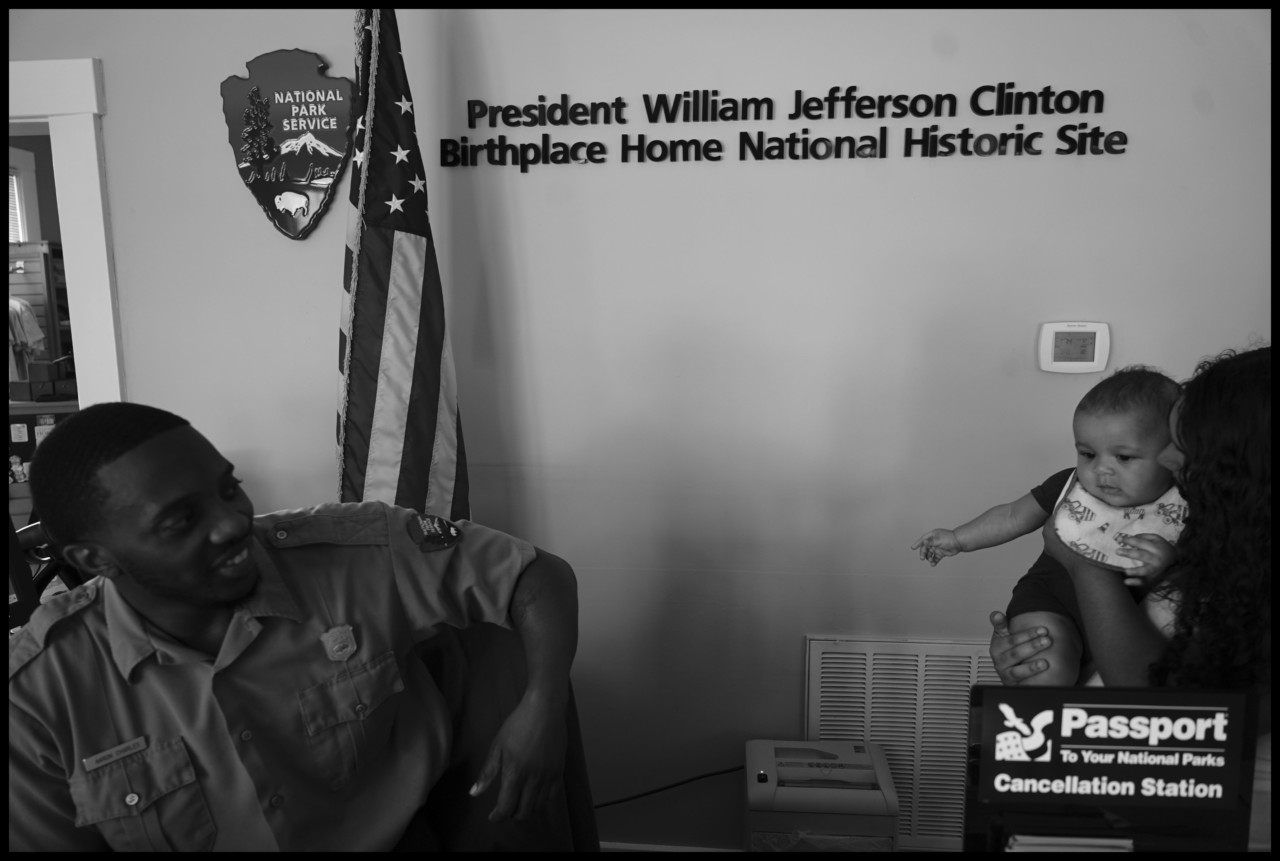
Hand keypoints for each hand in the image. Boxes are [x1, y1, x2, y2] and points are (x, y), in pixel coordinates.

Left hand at [469, 695, 566, 821]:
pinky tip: (535, 792)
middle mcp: (533, 780)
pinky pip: (552, 796)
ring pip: (539, 806)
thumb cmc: (518, 724)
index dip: (498, 816)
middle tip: (506, 807)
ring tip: (519, 800)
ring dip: (527, 807)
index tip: (493, 816)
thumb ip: (487, 772)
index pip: (506, 807)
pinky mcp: (559, 771)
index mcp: (515, 774)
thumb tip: (475, 793)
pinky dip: (542, 800)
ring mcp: (549, 776)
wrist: (545, 709)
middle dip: (512, 814)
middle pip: (524, 812)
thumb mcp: (497, 746)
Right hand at [912, 529, 961, 565]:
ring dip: (928, 558)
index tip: (912, 548)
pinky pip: (935, 558)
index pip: (923, 540)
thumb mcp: (939, 540)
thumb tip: (924, 542)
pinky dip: (934, 561)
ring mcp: (937, 548)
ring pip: (930, 554)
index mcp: (932, 536)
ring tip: (930, 560)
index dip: (917, 544)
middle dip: (923, 553)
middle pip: (925, 548)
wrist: (959, 542)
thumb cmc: (949, 538)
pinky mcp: (941, 553)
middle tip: (922, 558)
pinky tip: (933, 565)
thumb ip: (931, 542)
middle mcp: (933, 542)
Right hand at [988, 610, 1051, 684]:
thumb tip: (996, 614)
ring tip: (1045, 663)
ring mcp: (1005, 675)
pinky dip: (1031, 682)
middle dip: (1032, 647)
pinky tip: (1041, 678)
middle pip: (1016, 654)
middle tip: (1047, 640)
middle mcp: (999, 662)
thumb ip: (1001, 625)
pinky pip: (1022, 685)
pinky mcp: (1012, 686)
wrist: (1008, 669)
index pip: (1012, 640)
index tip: (1043, 630)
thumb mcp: (1003, 636)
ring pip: (1017, 671)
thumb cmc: (1007, 650)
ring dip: (1032, 667)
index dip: (1027, 634)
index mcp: (997, 647)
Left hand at [1115, 533, 1176, 587]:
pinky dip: (1136, 582)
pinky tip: (1126, 582)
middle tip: (1117, 551)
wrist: (1174, 559)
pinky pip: (1144, 581)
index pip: (1141, 543)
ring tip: (1126, 571)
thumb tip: (1129, 539)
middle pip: (1141, 555)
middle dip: (1129, 553)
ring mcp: (1154, 569)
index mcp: (1156, 547)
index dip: (1130, 540)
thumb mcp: (1155, 538)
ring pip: (1145, 571)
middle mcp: (1155, 558)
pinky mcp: (1152, 577)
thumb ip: (1143, 537)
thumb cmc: (1160, 547)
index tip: (1120, 539)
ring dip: (1135, 571)